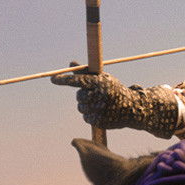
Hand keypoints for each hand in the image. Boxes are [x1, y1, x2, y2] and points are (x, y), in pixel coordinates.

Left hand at [51, 65, 179, 137]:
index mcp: (99, 82)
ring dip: (87, 106)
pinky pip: (85, 117)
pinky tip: (101, 112)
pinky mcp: (99, 120)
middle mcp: (99, 95)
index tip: (53, 79)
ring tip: (100, 104)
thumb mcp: (102, 79)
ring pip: (81, 107)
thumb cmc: (114, 90)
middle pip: (79, 96)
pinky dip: (90, 115)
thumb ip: (85, 73)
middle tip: (96, 95)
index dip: (64, 80)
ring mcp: (99, 109)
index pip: (78, 80)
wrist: (132, 108)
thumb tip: (71, 63)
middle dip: (84, 95)